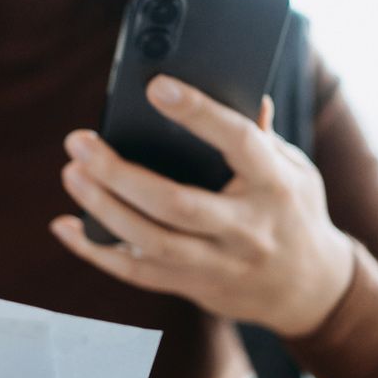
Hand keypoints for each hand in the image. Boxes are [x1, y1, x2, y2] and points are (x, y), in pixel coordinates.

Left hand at [51, 75, 357, 337]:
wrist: (310, 290)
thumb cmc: (294, 212)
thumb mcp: (295, 168)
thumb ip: (261, 135)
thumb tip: (239, 88)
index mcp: (275, 185)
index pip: (238, 143)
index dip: (198, 114)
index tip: (157, 87)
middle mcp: (246, 229)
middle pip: (176, 204)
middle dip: (120, 173)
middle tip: (80, 141)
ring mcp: (219, 264)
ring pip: (151, 242)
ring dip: (102, 209)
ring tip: (72, 173)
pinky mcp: (195, 288)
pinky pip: (138, 273)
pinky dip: (97, 251)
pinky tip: (67, 227)